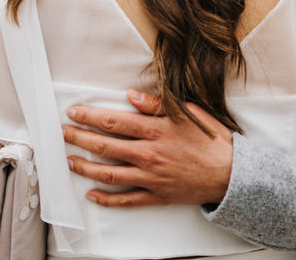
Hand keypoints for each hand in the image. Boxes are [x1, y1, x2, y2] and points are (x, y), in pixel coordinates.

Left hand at [63, 90, 232, 206]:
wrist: (232, 174)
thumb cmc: (213, 141)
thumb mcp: (189, 112)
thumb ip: (157, 104)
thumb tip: (132, 96)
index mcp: (156, 130)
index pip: (114, 121)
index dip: (89, 116)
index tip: (73, 112)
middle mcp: (149, 154)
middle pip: (105, 146)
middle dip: (79, 138)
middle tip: (62, 134)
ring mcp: (151, 177)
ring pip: (109, 173)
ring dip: (85, 167)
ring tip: (69, 161)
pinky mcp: (156, 195)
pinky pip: (125, 199)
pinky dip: (106, 198)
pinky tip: (92, 193)